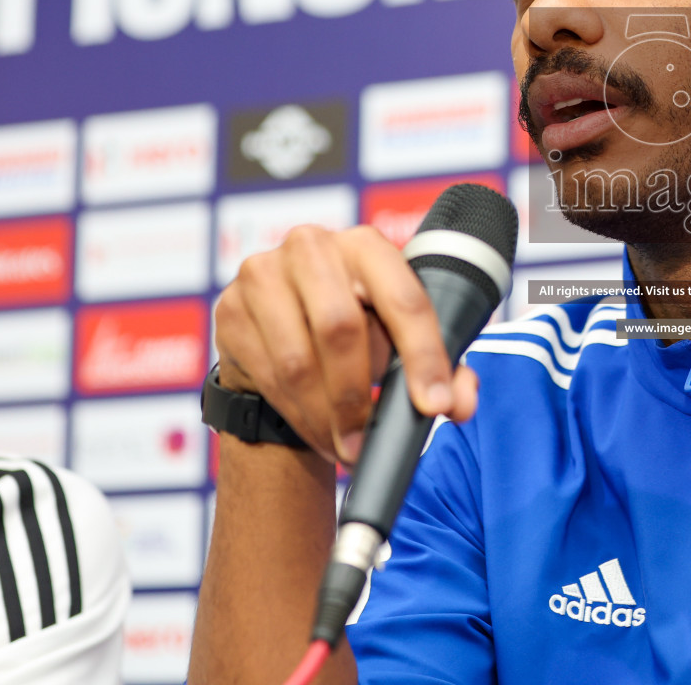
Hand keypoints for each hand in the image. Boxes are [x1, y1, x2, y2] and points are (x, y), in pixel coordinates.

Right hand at [213, 225, 480, 463]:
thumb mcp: (403, 342)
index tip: (434, 405)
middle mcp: (312, 246)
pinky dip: (297, 414)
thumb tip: (459, 403)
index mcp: (368, 245)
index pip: (404, 299)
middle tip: (369, 441)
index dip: (424, 356)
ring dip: (325, 416)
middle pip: (340, 328)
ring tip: (345, 445)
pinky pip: (267, 375)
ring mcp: (263, 274)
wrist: (285, 333)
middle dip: (357, 397)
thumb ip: (444, 371)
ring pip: (298, 361)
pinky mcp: (230, 309)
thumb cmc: (360, 331)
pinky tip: (316, 430)